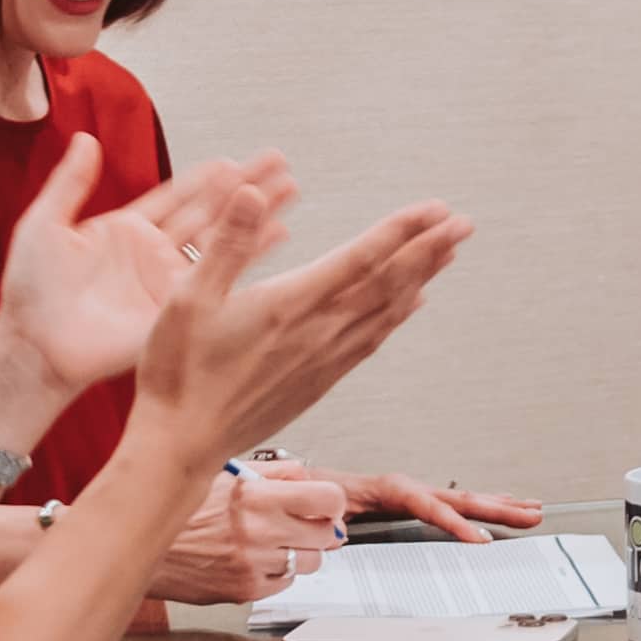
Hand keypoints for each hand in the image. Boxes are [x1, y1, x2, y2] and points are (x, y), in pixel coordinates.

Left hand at [0, 144, 294, 405]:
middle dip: (244, 187)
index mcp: (126, 230)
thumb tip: (86, 139)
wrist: (33, 344)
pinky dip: (249, 256)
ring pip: (221, 240)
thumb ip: (69, 183)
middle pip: (209, 212)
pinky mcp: (177, 309)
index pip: (176, 196)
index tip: (236, 160)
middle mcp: (154, 254)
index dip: (206, 178)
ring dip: (255, 215)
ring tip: (290, 191)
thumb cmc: (30, 291)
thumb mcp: (44, 224)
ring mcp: (168, 282)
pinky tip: (277, 235)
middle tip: (280, 162)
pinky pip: (218, 278)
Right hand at [138, 202, 473, 472]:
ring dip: (421, 278)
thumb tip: (253, 194)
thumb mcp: (188, 299)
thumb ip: (227, 243)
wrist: (182, 445)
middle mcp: (317, 333)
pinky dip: (397, 317)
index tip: (435, 210)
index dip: (402, 231)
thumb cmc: (178, 374)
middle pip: (388, 283)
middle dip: (428, 248)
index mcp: (289, 305)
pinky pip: (371, 342)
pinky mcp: (319, 382)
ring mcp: (323, 360)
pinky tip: (411, 305)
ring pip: (387, 312)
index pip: (361, 259)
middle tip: (462, 222)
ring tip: (447, 253)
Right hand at [151, 461, 351, 605]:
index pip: (329, 500)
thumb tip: (307, 477)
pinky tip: (255, 558)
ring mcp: (254, 564)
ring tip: (272, 541)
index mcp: (257, 496)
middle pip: (328, 535)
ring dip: (300, 552)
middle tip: (302, 524)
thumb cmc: (181, 509)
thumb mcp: (226, 475)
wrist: (143, 545)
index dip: (330, 503)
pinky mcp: (246, 590)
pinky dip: (278, 572)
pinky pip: (285, 583)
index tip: (324, 504)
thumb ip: (273, 473)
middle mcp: (259, 531)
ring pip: (311, 563)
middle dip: (319, 528)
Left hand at [315, 470, 545, 540]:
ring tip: (533, 510)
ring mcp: (418, 492)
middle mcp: (411, 487)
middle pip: (461, 499)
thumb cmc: (321, 499)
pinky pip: (458, 502)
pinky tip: (505, 505)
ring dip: (501, 505)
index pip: (432, 509)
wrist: (312, 484)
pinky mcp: (419, 499)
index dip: (458, 525)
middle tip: (532, 516)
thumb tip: (338, 536)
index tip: (483, 542)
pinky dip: (484, 503)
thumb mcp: (324, 512)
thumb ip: (332, 525)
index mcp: (392, 490)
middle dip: (499, 509)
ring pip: (466, 498)